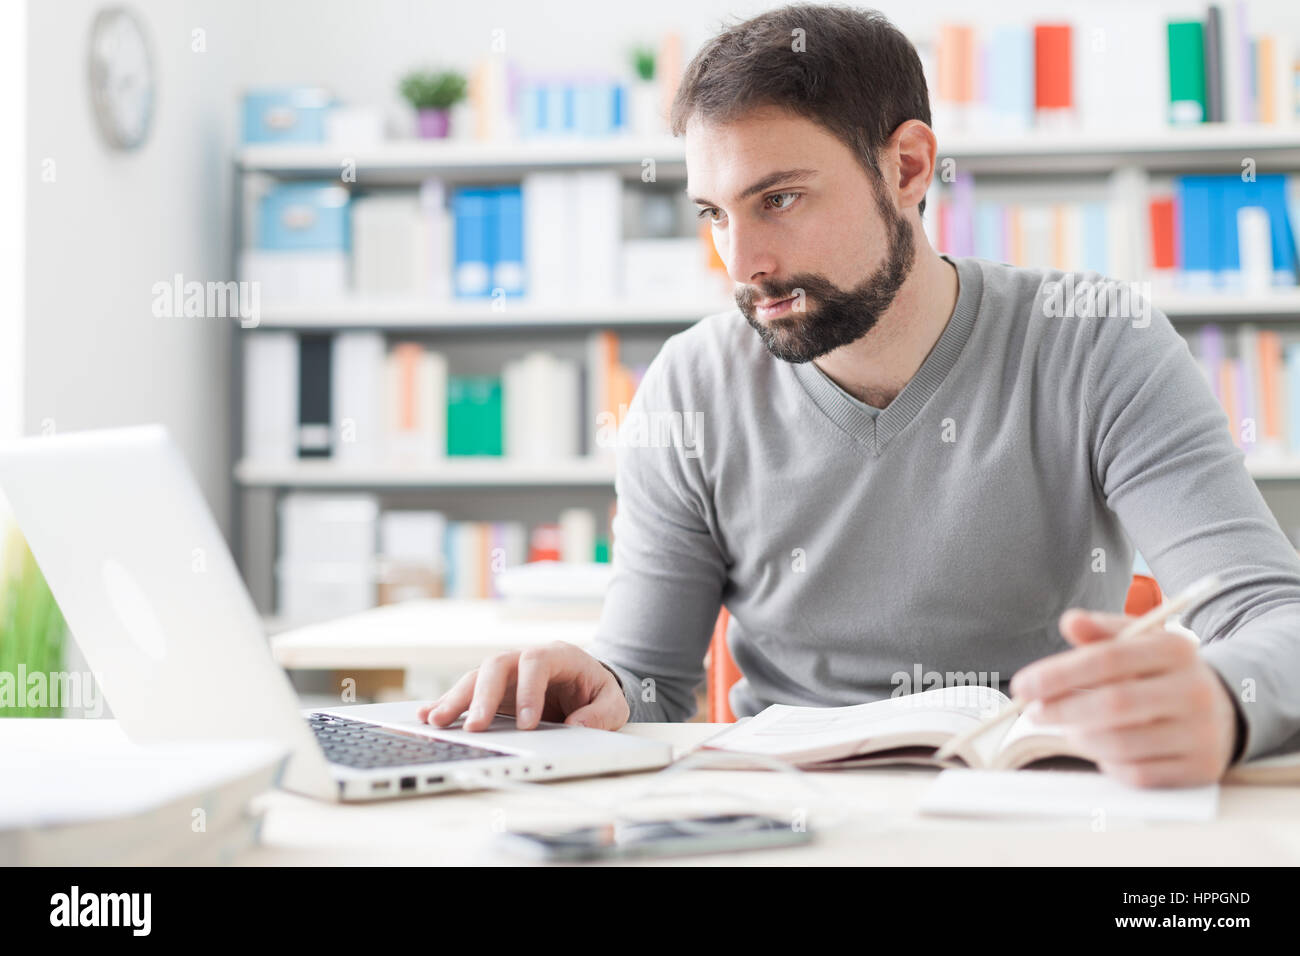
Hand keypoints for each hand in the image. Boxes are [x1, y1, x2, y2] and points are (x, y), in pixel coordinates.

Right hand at [416, 641, 630, 731]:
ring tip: (437, 722)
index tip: (527, 725)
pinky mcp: (492, 689)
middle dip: (482, 696)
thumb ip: (601, 714)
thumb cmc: (597, 690)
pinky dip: (447, 702)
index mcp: (558, 655)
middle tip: (474, 727)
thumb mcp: (613, 702)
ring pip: (475, 677)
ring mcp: (506, 673)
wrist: (587, 683)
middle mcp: (525, 658)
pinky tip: (427, 714)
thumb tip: (578, 727)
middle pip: (496, 665)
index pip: (537, 663)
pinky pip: (466, 691)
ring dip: (456, 699)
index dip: (529, 690)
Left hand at [1008, 609, 1239, 787]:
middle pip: (1114, 704)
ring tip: (1070, 728)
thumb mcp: (1139, 642)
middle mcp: (1193, 691)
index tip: (1023, 685)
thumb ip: (1101, 633)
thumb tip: (1069, 621)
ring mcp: (1200, 733)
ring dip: (1082, 738)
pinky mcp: (1200, 769)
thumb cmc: (1162, 672)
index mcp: (1176, 649)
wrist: (1222, 707)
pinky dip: (1109, 763)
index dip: (1059, 674)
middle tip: (1033, 712)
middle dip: (1063, 710)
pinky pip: (1137, 774)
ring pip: (1121, 744)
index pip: (1109, 659)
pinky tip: (1104, 749)